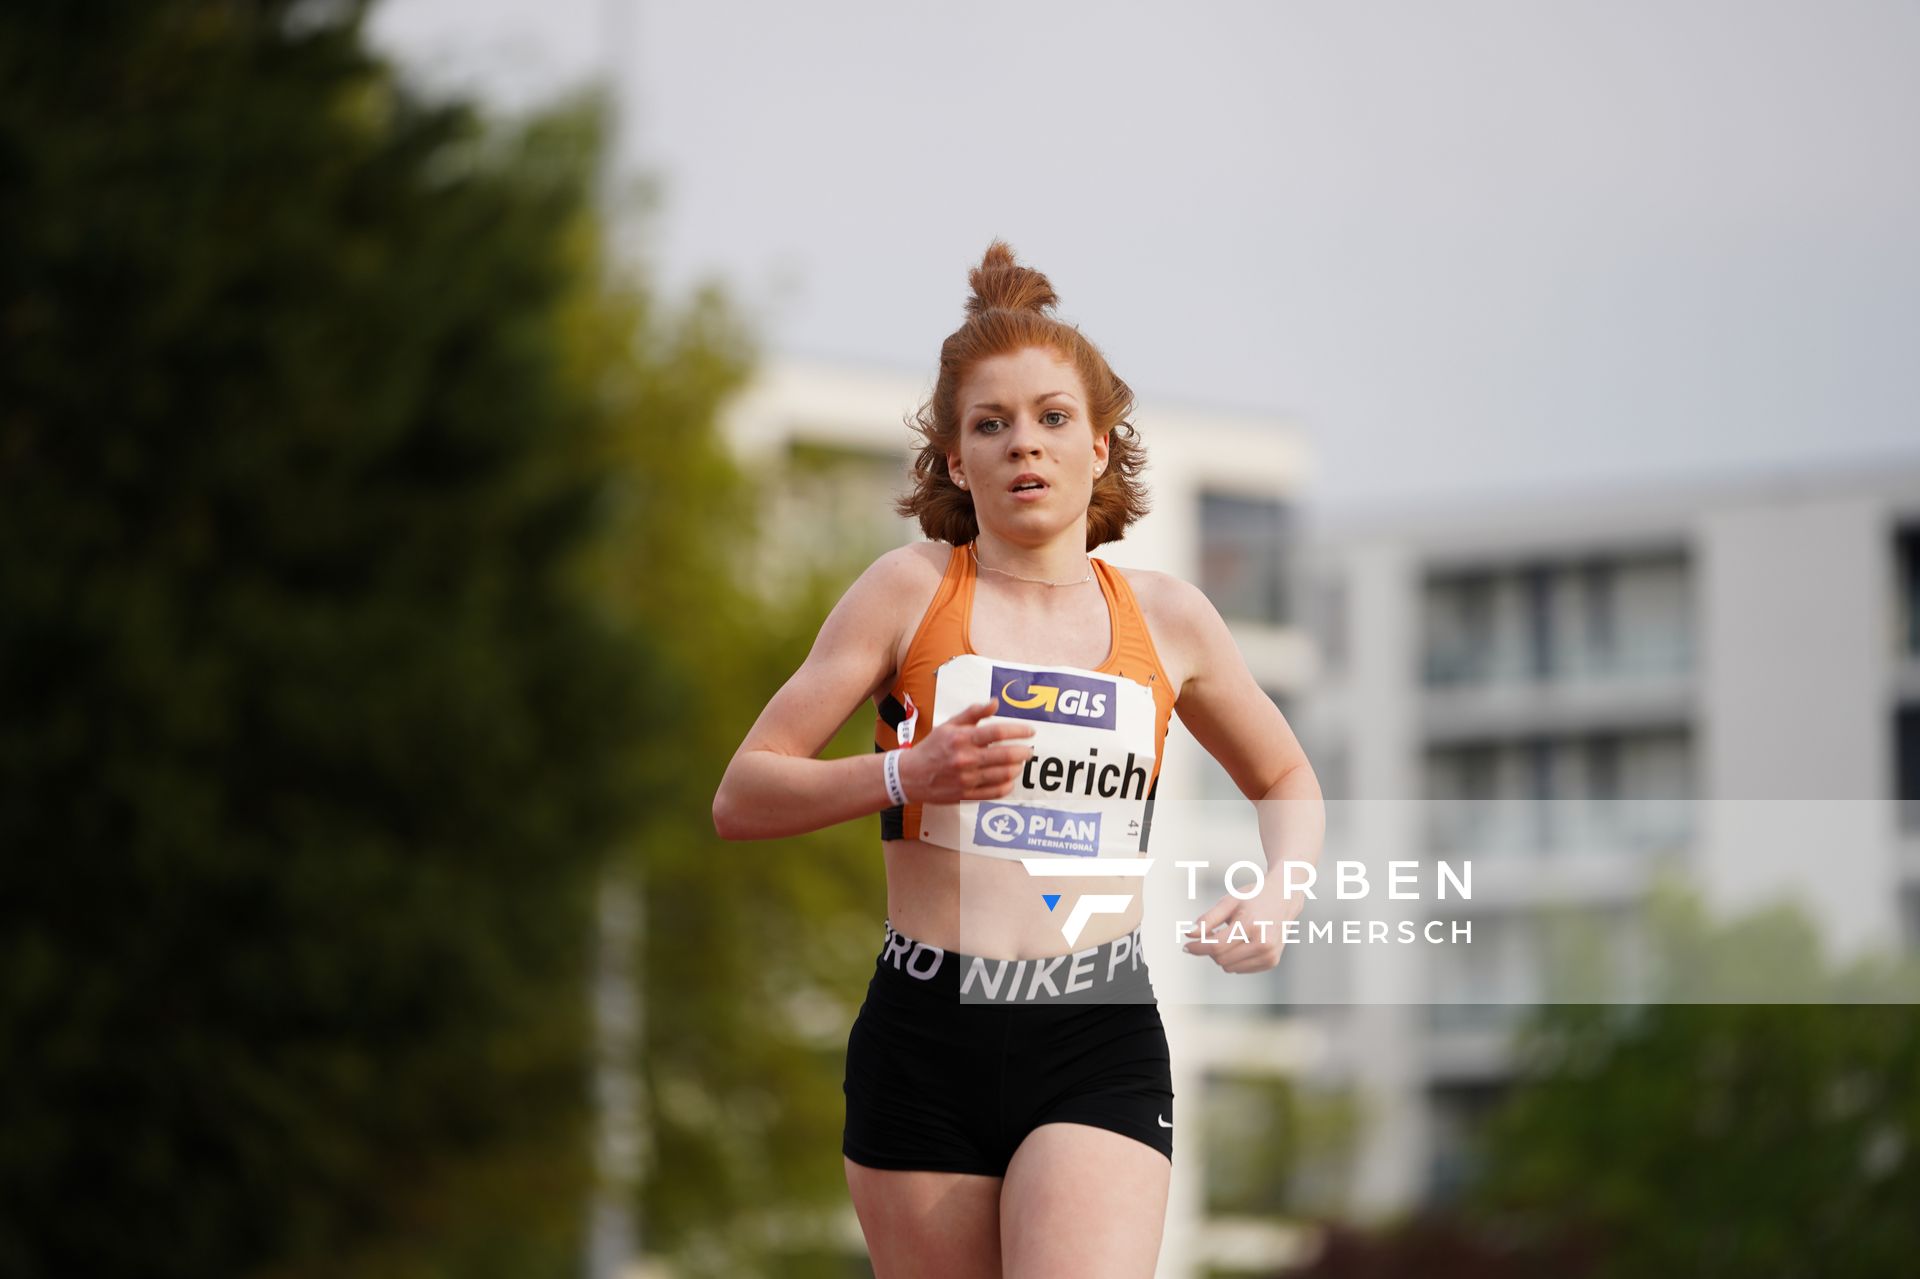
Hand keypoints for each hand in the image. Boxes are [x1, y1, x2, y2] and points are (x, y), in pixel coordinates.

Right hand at [898, 699, 1036, 803]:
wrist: (910, 776)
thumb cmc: (931, 747)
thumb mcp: (949, 725)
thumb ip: (973, 713)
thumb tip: (995, 703)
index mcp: (962, 739)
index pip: (997, 732)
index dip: (1018, 731)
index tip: (1030, 731)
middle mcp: (966, 759)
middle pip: (1006, 755)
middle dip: (1023, 751)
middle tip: (1028, 749)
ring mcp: (967, 779)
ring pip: (1004, 774)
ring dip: (1017, 767)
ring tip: (1019, 763)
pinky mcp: (967, 795)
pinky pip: (996, 792)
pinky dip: (1008, 785)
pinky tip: (1009, 778)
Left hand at [1181, 882, 1304, 973]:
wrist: (1284, 898)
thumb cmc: (1254, 897)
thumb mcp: (1229, 901)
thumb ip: (1208, 919)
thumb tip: (1189, 934)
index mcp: (1251, 925)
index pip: (1216, 946)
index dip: (1198, 948)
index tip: (1186, 947)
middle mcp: (1263, 943)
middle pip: (1221, 959)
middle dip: (1211, 949)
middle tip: (1214, 933)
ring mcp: (1269, 955)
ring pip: (1229, 968)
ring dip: (1223, 955)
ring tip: (1230, 936)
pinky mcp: (1272, 962)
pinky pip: (1240, 969)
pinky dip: (1234, 959)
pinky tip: (1242, 942)